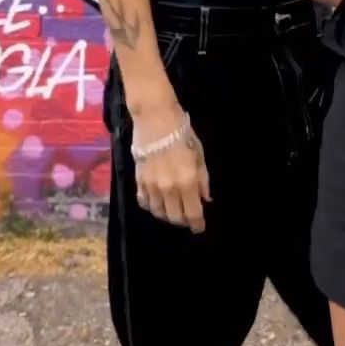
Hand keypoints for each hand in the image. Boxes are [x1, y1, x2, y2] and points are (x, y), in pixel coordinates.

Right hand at [132, 96, 210, 232]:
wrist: (155, 118)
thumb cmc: (182, 132)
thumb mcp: (199, 154)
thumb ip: (202, 179)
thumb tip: (205, 198)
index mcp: (187, 181)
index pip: (192, 213)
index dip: (197, 224)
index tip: (199, 227)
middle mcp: (168, 188)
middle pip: (175, 217)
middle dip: (183, 220)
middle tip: (188, 217)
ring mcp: (151, 186)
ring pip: (158, 213)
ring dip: (167, 215)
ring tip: (173, 211)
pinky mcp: (139, 180)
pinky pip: (144, 202)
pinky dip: (152, 207)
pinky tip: (157, 203)